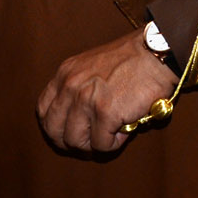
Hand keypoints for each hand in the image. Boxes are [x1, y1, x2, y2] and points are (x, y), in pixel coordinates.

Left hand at [36, 29, 177, 154]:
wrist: (153, 54)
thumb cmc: (127, 61)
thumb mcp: (89, 66)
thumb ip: (77, 87)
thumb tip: (73, 121)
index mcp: (64, 74)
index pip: (43, 110)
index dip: (54, 128)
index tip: (67, 134)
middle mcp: (70, 86)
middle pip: (54, 130)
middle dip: (70, 142)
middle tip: (89, 143)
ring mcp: (86, 100)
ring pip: (75, 141)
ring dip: (93, 144)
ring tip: (110, 134)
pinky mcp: (106, 113)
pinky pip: (101, 144)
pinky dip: (113, 144)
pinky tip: (124, 131)